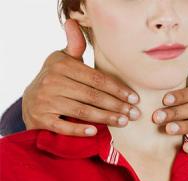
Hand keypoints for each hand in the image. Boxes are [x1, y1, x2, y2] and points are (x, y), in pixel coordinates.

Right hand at [22, 19, 140, 136]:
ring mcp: (45, 101)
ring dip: (105, 118)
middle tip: (135, 114)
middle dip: (116, 105)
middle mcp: (52, 82)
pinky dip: (79, 130)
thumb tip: (73, 22)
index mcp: (62, 66)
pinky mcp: (41, 119)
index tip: (134, 98)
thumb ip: (74, 45)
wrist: (31, 101)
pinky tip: (95, 131)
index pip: (96, 79)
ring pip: (81, 111)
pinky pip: (63, 127)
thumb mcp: (64, 60)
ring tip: (124, 122)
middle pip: (92, 96)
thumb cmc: (57, 79)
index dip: (117, 89)